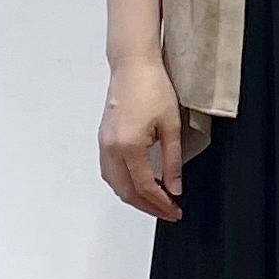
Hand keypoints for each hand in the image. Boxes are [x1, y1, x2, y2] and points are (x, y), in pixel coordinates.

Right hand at [98, 56, 183, 219]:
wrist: (133, 66)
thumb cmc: (152, 87)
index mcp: (129, 146)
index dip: (161, 204)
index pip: (145, 187)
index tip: (175, 211)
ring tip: (156, 203)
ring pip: (115, 184)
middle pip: (127, 192)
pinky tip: (139, 186)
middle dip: (148, 207)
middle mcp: (111, 148)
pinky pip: (110, 172)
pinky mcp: (103, 139)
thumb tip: (175, 188)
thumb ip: (173, 161)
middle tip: (168, 212)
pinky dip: (124, 185)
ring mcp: (104, 144)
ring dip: (134, 198)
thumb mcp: (171, 126)